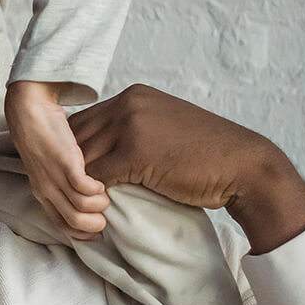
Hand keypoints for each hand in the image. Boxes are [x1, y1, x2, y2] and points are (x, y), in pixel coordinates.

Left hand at [6, 80, 109, 238]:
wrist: (30, 110)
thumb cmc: (43, 135)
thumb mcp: (48, 165)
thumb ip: (61, 180)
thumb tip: (83, 193)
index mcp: (42, 191)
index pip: (61, 225)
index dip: (81, 232)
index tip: (96, 229)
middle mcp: (46, 189)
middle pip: (73, 223)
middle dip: (94, 224)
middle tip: (105, 213)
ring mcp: (54, 177)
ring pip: (82, 210)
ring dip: (99, 205)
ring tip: (104, 193)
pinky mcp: (65, 163)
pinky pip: (85, 189)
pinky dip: (97, 189)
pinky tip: (99, 179)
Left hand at [69, 84, 304, 253]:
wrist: (245, 166)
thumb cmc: (204, 155)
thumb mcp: (161, 131)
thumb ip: (129, 132)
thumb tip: (96, 156)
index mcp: (132, 96)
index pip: (83, 121)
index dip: (70, 149)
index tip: (66, 173)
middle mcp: (127, 103)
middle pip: (75, 136)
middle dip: (64, 165)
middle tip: (59, 191)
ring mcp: (131, 125)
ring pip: (81, 156)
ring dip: (74, 182)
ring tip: (71, 204)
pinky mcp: (136, 152)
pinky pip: (98, 175)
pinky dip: (91, 194)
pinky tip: (93, 208)